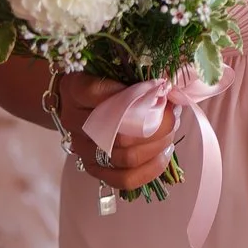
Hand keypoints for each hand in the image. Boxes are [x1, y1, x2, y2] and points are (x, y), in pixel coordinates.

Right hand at [50, 69, 177, 193]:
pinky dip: (150, 169)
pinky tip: (164, 153)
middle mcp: (75, 121)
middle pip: (120, 133)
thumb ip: (137, 76)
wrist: (74, 101)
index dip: (136, 94)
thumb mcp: (111, 67)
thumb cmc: (100, 80)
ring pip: (126, 158)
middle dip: (157, 126)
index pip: (100, 94)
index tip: (161, 90)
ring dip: (157, 145)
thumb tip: (172, 91)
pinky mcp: (93, 167)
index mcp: (76, 89)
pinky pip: (123, 179)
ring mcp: (83, 148)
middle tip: (172, 114)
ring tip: (171, 131)